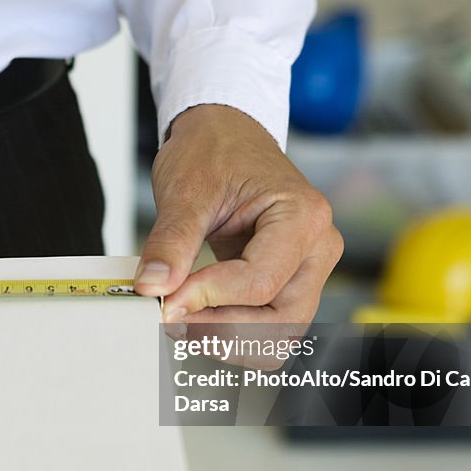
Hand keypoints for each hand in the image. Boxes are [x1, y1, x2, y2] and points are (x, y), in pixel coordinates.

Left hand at [134, 104, 342, 326]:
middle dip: (223, 329)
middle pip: (281, 319)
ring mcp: (306, 267)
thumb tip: (154, 287)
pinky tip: (196, 318)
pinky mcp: (287, 281)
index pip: (260, 283)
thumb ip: (171, 242)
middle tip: (172, 320)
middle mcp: (317, 247)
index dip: (209, 299)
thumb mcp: (185, 190)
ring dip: (229, 337)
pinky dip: (232, 331)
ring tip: (181, 321)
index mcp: (303, 216)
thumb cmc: (215, 149)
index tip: (166, 301)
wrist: (224, 133)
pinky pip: (267, 323)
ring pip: (278, 331)